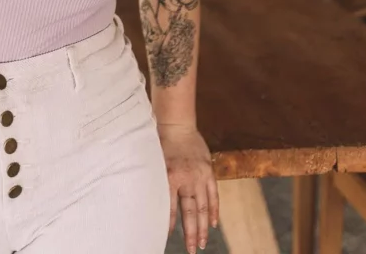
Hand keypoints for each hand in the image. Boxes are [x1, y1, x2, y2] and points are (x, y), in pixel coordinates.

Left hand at [157, 123, 218, 253]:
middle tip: (191, 250)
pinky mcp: (208, 171)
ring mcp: (200, 176)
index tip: (167, 237)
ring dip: (202, 226)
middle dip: (190, 233)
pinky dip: (213, 210)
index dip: (169, 223)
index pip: (170, 206)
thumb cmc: (161, 142)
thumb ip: (157, 182)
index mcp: (170, 175)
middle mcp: (186, 178)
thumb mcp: (154, 161)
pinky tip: (212, 224)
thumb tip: (151, 203)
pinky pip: (213, 194)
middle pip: (189, 211)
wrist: (176, 123)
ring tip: (201, 243)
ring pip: (203, 207)